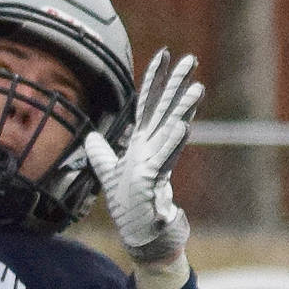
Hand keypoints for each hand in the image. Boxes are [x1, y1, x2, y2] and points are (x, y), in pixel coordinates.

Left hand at [85, 49, 202, 264]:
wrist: (142, 234)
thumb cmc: (130, 206)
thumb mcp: (109, 175)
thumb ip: (101, 154)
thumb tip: (91, 135)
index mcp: (143, 143)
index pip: (149, 105)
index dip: (154, 79)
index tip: (164, 54)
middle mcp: (153, 149)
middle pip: (166, 110)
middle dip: (177, 85)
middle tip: (191, 59)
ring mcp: (157, 163)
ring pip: (172, 130)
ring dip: (183, 110)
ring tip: (197, 88)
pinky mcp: (155, 181)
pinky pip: (166, 158)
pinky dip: (173, 143)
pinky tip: (183, 127)